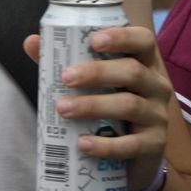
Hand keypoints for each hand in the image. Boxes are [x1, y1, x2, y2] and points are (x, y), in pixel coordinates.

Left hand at [23, 26, 171, 190]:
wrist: (134, 154)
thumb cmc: (110, 106)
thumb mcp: (93, 83)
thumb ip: (64, 62)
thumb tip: (32, 42)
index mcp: (144, 63)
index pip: (143, 40)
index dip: (121, 37)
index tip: (93, 41)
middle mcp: (157, 86)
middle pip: (133, 71)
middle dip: (97, 72)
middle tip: (66, 78)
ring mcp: (158, 116)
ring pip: (130, 105)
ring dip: (93, 105)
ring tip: (63, 109)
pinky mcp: (154, 145)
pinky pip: (132, 145)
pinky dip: (106, 145)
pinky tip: (83, 144)